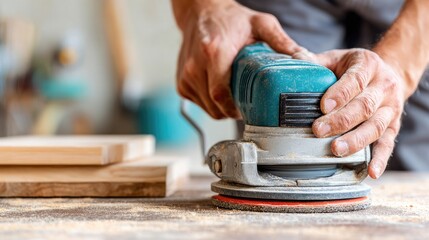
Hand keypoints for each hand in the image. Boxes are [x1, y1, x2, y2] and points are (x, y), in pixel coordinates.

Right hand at [173, 0, 305, 118]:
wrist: (201, 12)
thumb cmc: (231, 19)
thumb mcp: (261, 25)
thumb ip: (283, 42)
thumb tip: (304, 60)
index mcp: (213, 52)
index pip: (220, 95)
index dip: (236, 110)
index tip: (250, 110)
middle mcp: (195, 66)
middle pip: (214, 106)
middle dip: (232, 112)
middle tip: (247, 105)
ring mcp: (184, 76)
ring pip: (206, 108)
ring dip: (222, 109)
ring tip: (235, 96)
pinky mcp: (180, 82)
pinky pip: (198, 103)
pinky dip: (210, 103)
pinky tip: (220, 90)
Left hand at [309, 49, 405, 178]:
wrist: (389, 73)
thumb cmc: (355, 68)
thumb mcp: (337, 58)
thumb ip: (315, 61)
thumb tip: (291, 58)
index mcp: (368, 65)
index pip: (355, 80)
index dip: (340, 93)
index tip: (323, 106)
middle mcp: (383, 86)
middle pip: (364, 106)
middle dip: (341, 120)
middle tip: (318, 130)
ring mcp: (390, 108)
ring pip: (376, 126)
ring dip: (356, 140)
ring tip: (337, 150)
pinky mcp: (393, 126)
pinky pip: (388, 143)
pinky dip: (380, 159)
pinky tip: (371, 171)